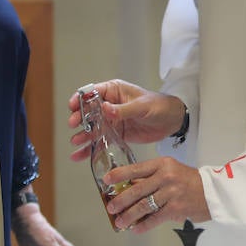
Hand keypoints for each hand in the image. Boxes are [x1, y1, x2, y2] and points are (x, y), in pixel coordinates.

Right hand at [67, 79, 184, 154]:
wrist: (172, 121)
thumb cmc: (159, 106)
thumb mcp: (142, 106)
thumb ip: (123, 109)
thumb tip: (105, 109)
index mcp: (115, 91)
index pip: (92, 92)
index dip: (80, 98)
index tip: (72, 106)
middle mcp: (110, 105)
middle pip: (88, 111)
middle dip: (78, 118)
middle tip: (74, 125)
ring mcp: (111, 120)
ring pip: (91, 127)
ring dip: (82, 134)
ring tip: (76, 142)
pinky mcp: (115, 134)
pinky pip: (100, 141)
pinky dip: (89, 148)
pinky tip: (79, 155)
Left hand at [99, 155, 210, 233]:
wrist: (214, 192)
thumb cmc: (190, 182)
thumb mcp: (171, 172)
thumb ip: (151, 179)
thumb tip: (128, 189)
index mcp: (163, 164)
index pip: (136, 168)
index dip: (119, 174)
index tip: (106, 180)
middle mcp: (166, 176)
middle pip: (137, 189)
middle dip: (120, 200)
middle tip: (111, 208)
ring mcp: (171, 192)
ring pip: (144, 206)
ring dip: (129, 215)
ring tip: (120, 222)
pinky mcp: (176, 208)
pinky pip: (155, 218)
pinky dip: (144, 225)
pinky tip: (136, 229)